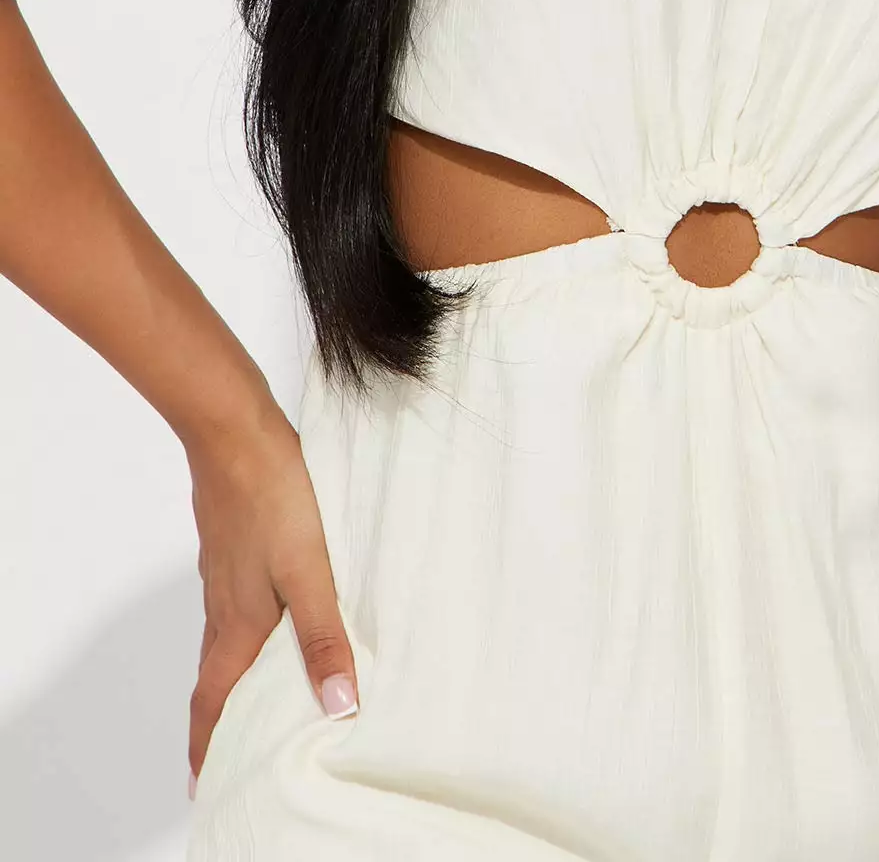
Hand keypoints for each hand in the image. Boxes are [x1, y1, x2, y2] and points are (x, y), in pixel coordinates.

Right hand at [186, 406, 358, 796]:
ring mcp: (223, 573)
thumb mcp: (309, 572)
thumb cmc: (271, 499)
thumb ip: (323, 636)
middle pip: (214, 677)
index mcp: (237, 624)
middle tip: (231, 751)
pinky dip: (245, 629)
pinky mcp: (231, 544)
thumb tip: (337, 707)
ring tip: (255, 694)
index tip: (205, 783)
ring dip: (234, 675)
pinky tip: (269, 615)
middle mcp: (222, 606)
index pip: (213, 702)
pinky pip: (234, 604)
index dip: (207, 745)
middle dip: (220, 720)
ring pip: (224, 639)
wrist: (234, 431)